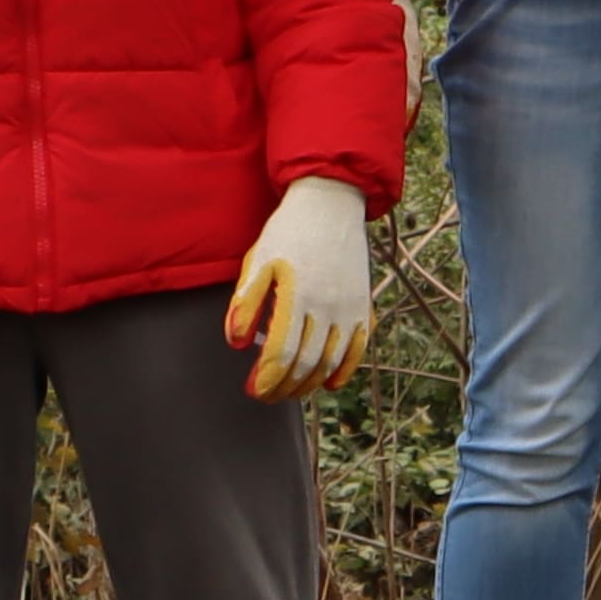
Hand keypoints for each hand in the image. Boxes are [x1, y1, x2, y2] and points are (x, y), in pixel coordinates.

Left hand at [225, 176, 373, 399]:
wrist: (331, 203)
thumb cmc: (288, 231)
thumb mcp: (258, 261)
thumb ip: (246, 304)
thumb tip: (237, 344)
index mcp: (297, 295)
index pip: (282, 353)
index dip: (266, 378)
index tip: (253, 390)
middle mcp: (328, 306)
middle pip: (305, 364)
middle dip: (284, 387)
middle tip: (266, 396)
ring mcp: (350, 308)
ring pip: (331, 361)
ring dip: (309, 384)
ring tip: (290, 391)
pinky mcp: (363, 306)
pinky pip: (357, 349)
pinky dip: (343, 370)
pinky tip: (328, 383)